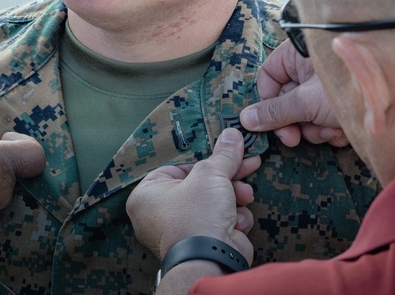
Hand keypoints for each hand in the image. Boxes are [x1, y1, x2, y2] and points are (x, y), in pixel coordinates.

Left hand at [127, 129, 260, 263]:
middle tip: (246, 166)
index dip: (206, 160)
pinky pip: (217, 222)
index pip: (179, 167)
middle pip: (199, 185)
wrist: (211, 260)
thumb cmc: (197, 215)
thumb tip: (231, 134)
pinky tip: (238, 221)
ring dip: (232, 198)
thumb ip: (222, 154)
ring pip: (213, 203)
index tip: (228, 152)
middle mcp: (158, 215)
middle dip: (226, 178)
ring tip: (244, 196)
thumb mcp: (211, 174)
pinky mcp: (200, 245)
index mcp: (147, 194)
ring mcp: (180, 232)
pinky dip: (232, 220)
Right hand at [239, 40, 346, 147]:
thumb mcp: (306, 101)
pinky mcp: (340, 103)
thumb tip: (245, 119)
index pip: (268, 76)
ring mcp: (325, 87)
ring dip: (316, 129)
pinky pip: (324, 119)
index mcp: (297, 56)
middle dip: (296, 122)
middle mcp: (310, 69)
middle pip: (287, 101)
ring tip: (332, 128)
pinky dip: (332, 129)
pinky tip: (344, 130)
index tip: (272, 123)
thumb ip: (275, 112)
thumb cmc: (347, 86)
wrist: (392, 98)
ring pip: (306, 115)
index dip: (267, 101)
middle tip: (297, 138)